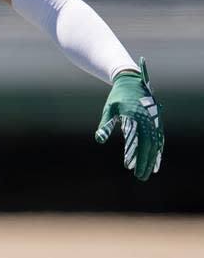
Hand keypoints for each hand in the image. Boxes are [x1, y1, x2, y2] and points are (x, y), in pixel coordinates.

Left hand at [95, 57, 162, 180]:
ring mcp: (154, 120)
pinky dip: (157, 150)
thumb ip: (105, 125)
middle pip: (150, 146)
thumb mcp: (109, 109)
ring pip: (156, 143)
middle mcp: (149, 120)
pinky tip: (154, 160)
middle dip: (146, 162)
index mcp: (138, 118)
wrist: (130, 81)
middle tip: (140, 177)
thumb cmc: (117, 97)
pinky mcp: (156, 121)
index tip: (132, 170)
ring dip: (152, 158)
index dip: (139, 158)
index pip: (141, 143)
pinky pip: (158, 138)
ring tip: (147, 172)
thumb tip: (99, 140)